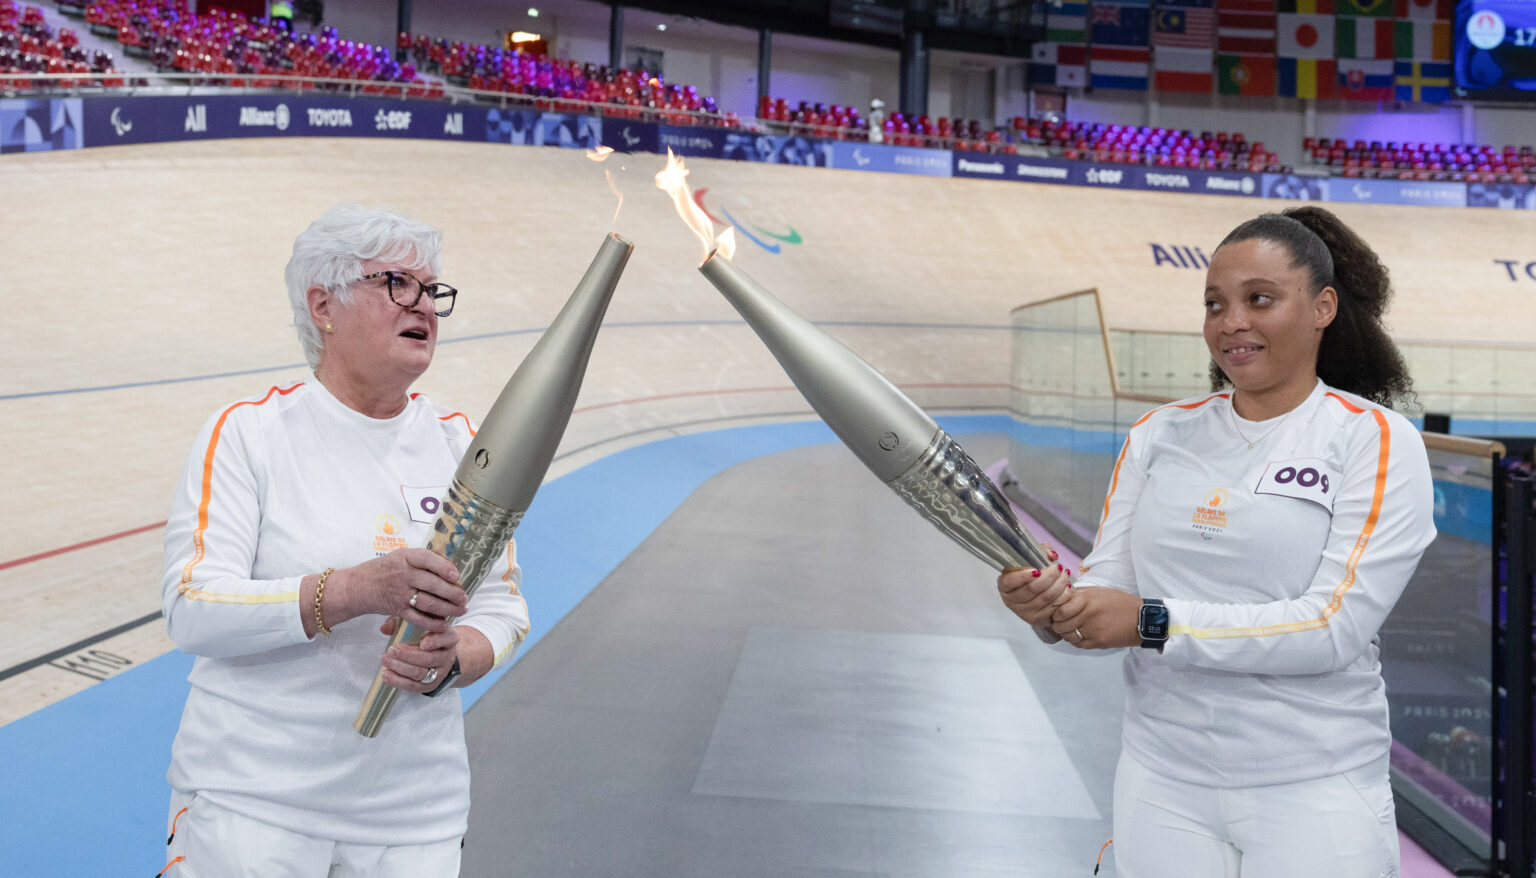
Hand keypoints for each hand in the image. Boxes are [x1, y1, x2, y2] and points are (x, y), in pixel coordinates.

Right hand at [330, 548, 467, 633]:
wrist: (358, 586)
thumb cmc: (385, 569)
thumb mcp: (401, 556)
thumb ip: (424, 559)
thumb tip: (451, 565)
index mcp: (405, 557)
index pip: (427, 559)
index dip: (444, 567)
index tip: (456, 576)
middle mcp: (402, 574)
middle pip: (432, 584)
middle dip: (452, 593)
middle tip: (463, 598)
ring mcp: (399, 593)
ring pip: (428, 602)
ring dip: (447, 609)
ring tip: (460, 610)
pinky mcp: (397, 610)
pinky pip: (417, 618)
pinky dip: (432, 623)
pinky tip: (444, 624)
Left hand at [379, 624, 458, 693]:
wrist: (439, 654)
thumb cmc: (426, 635)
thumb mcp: (421, 624)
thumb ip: (402, 623)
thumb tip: (385, 629)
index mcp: (449, 638)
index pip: (447, 638)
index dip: (435, 641)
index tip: (423, 642)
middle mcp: (447, 656)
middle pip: (430, 658)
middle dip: (408, 655)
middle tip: (392, 650)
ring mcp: (440, 672)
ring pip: (421, 673)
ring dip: (401, 668)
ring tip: (386, 661)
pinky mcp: (431, 685)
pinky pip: (415, 686)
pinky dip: (399, 681)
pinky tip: (386, 674)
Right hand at [997, 545, 1072, 627]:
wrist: (1036, 597)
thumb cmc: (1032, 576)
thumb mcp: (1032, 560)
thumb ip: (1041, 551)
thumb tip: (1052, 555)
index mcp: (1004, 585)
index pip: (1009, 582)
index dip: (1022, 576)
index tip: (1037, 570)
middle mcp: (1011, 601)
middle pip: (1031, 589)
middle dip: (1049, 576)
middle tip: (1059, 567)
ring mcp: (1023, 612)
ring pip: (1045, 597)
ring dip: (1059, 584)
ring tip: (1065, 574)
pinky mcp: (1036, 619)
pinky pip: (1053, 607)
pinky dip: (1063, 595)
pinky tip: (1066, 587)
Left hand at [1049, 587, 1141, 648]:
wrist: (1141, 619)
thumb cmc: (1120, 603)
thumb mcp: (1099, 592)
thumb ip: (1079, 594)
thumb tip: (1062, 596)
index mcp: (1087, 599)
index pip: (1060, 610)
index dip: (1056, 613)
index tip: (1057, 613)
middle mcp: (1088, 615)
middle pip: (1061, 625)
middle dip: (1058, 624)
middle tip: (1060, 622)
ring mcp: (1093, 630)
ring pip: (1068, 637)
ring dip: (1066, 633)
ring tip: (1071, 628)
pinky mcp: (1099, 642)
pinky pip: (1078, 645)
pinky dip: (1076, 641)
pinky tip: (1080, 635)